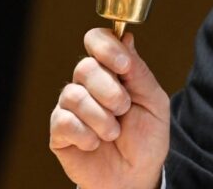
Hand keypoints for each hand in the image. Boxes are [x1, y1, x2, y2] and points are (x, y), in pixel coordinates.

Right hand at [50, 29, 169, 188]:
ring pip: (74, 95)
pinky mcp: (59, 131)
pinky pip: (63, 122)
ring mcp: (71, 107)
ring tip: (113, 133)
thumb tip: (126, 37)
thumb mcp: (153, 101)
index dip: (106, 48)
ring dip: (101, 118)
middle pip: (84, 67)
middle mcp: (88, 84)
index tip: (123, 67)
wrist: (136, 175)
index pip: (97, 40)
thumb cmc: (146, 137)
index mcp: (112, 71)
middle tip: (124, 109)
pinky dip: (86, 135)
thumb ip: (139, 71)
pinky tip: (95, 144)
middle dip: (110, 91)